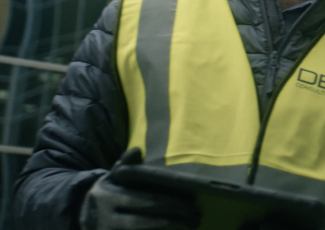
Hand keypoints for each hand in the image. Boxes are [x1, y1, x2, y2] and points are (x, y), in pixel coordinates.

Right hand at [79, 148, 200, 229]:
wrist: (80, 214)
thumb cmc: (107, 191)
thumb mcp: (112, 176)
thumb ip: (126, 164)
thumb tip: (137, 150)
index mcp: (109, 198)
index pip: (144, 201)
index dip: (170, 202)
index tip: (191, 202)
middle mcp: (107, 218)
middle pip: (146, 220)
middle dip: (174, 219)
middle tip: (196, 216)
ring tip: (192, 225)